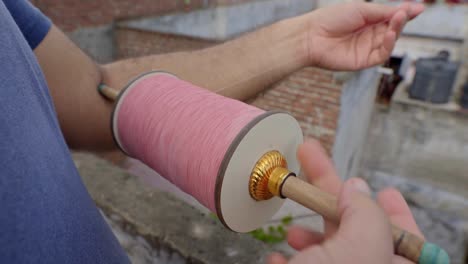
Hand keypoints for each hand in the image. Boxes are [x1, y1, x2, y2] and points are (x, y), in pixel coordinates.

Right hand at [267, 140, 423, 263]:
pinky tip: (281, 254)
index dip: (395, 210)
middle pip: (354, 229)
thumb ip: (365, 215)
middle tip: (310, 160)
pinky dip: (289, 254)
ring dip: (307, 232)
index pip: (404, 234)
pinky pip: (302, 263)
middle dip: (330, 197)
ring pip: (327, 247)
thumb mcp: (358, 250)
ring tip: (293, 232)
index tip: (387, 191)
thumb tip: (355, 187)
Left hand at [304, 2, 423, 70]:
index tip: (419, 8)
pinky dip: (388, 45)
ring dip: (396, 31)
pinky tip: (388, 35)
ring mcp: (366, 49)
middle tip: (405, 13)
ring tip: (397, 20)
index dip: (404, 14)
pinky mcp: (362, 61)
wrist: (311, 36)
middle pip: (393, 30)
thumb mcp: (362, 9)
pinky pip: (381, 55)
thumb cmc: (332, 18)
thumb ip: (385, 12)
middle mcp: (369, 35)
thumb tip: (411, 8)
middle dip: (401, 21)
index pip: (392, 18)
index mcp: (368, 20)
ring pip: (389, 42)